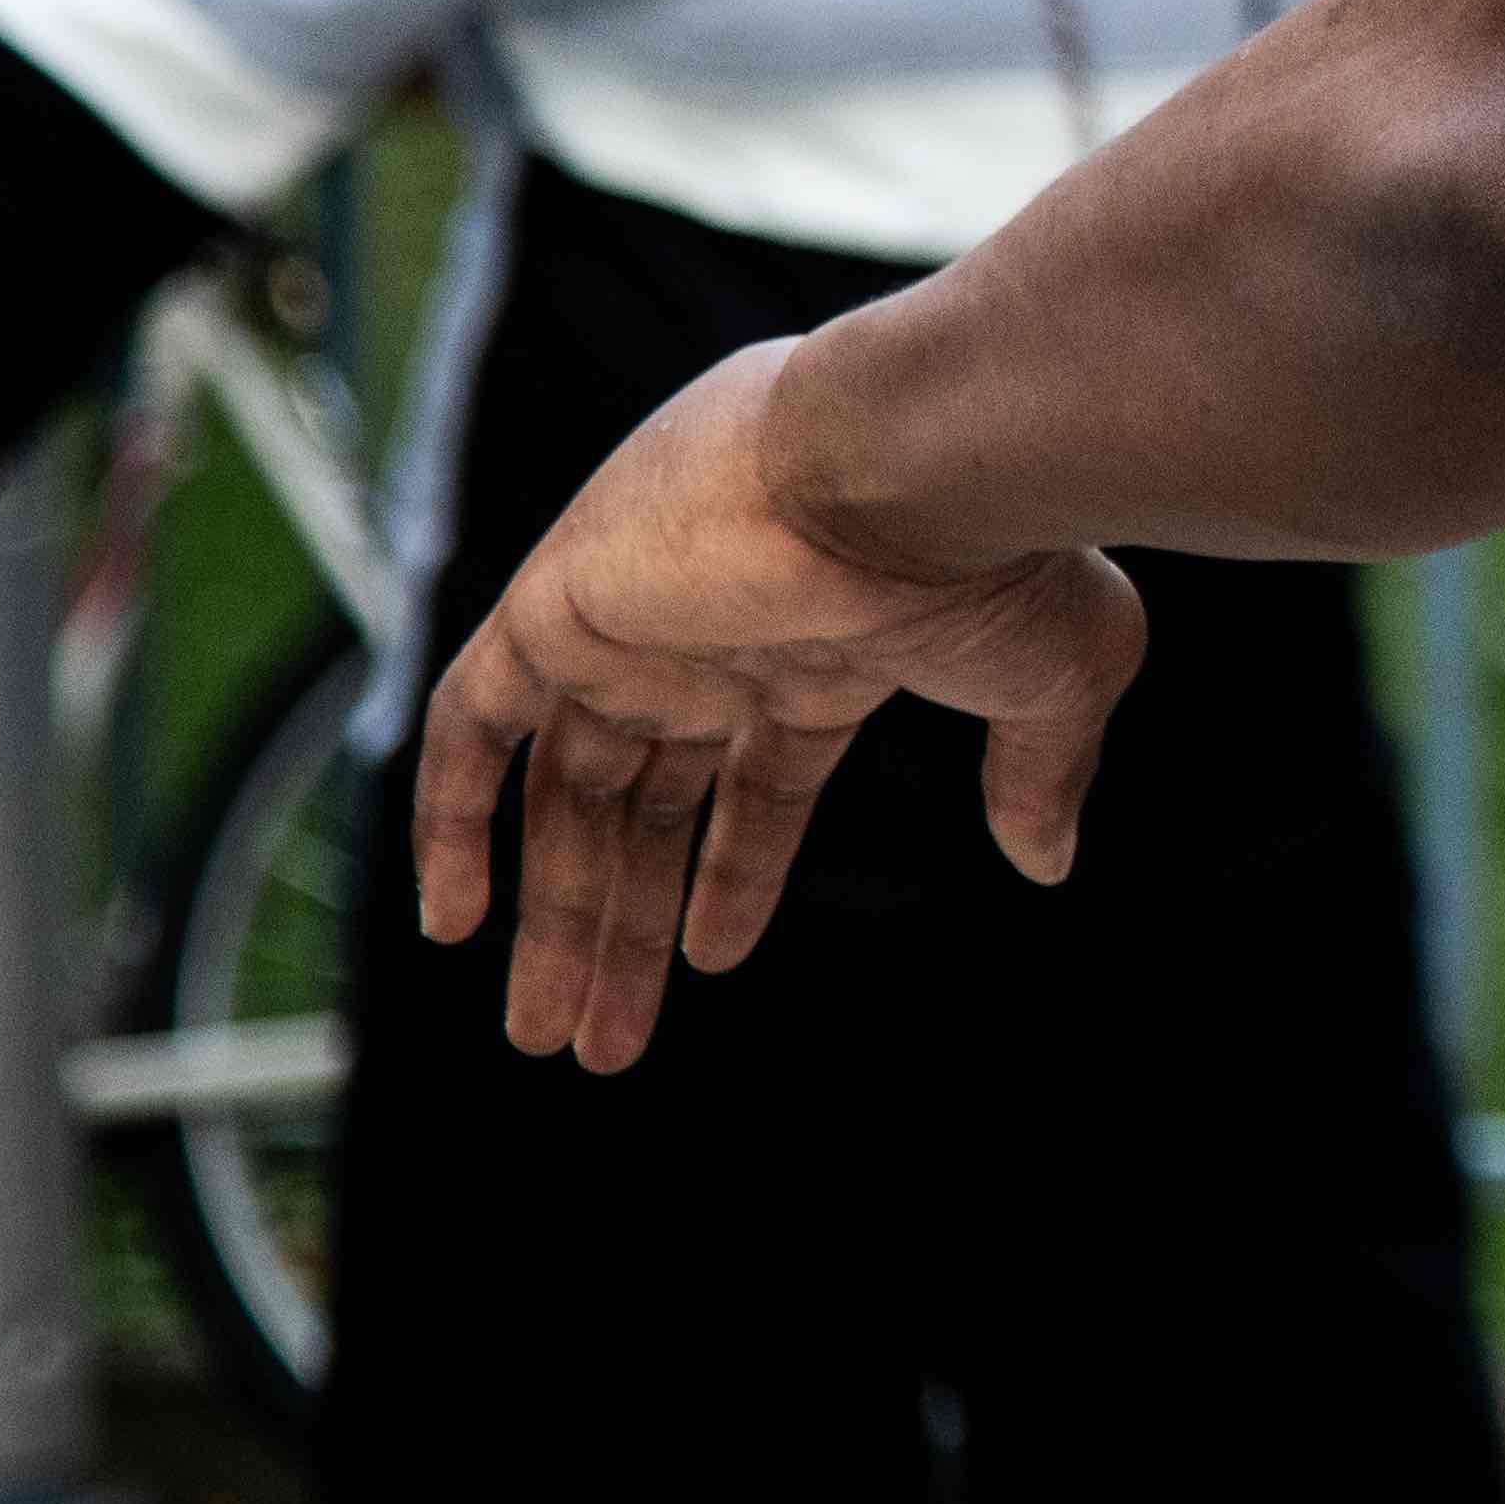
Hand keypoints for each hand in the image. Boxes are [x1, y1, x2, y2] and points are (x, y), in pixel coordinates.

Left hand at [412, 340, 1149, 1075]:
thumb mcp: (1055, 675)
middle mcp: (713, 628)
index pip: (756, 773)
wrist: (904, 458)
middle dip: (622, 926)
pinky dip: (449, 817)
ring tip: (549, 1035)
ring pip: (564, 788)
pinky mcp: (553, 607)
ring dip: (554, 916)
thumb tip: (1050, 860)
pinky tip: (455, 924)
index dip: (732, 873)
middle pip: (644, 801)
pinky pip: (465, 725)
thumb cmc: (992, 555)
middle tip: (601, 1045)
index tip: (711, 964)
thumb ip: (1041, 769)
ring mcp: (629, 617)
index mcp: (818, 637)